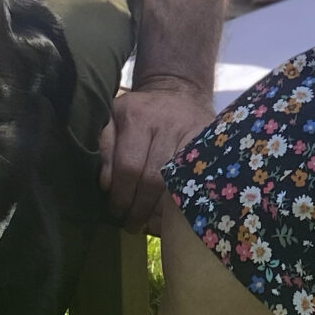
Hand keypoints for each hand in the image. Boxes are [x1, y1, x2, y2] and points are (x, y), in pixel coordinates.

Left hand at [99, 77, 214, 230]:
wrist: (180, 90)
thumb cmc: (141, 112)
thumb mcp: (114, 118)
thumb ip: (104, 147)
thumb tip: (106, 184)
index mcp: (136, 117)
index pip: (128, 167)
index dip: (121, 195)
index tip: (116, 212)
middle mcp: (165, 124)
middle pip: (153, 179)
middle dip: (140, 209)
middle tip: (132, 224)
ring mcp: (191, 133)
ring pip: (176, 183)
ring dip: (161, 211)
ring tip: (150, 225)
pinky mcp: (209, 141)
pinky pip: (195, 179)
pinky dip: (184, 201)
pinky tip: (173, 217)